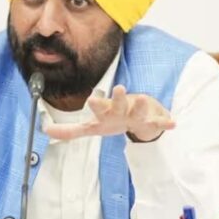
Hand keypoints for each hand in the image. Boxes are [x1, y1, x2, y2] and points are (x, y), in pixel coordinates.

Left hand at [43, 85, 174, 140]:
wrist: (138, 117)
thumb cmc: (112, 120)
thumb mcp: (91, 127)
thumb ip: (70, 130)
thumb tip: (45, 130)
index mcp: (107, 112)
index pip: (99, 107)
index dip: (95, 104)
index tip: (90, 99)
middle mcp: (122, 109)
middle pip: (119, 104)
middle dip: (118, 97)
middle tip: (118, 87)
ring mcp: (137, 113)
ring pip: (139, 110)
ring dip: (140, 105)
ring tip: (141, 99)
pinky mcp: (152, 119)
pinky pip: (159, 122)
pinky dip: (166, 122)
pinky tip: (172, 123)